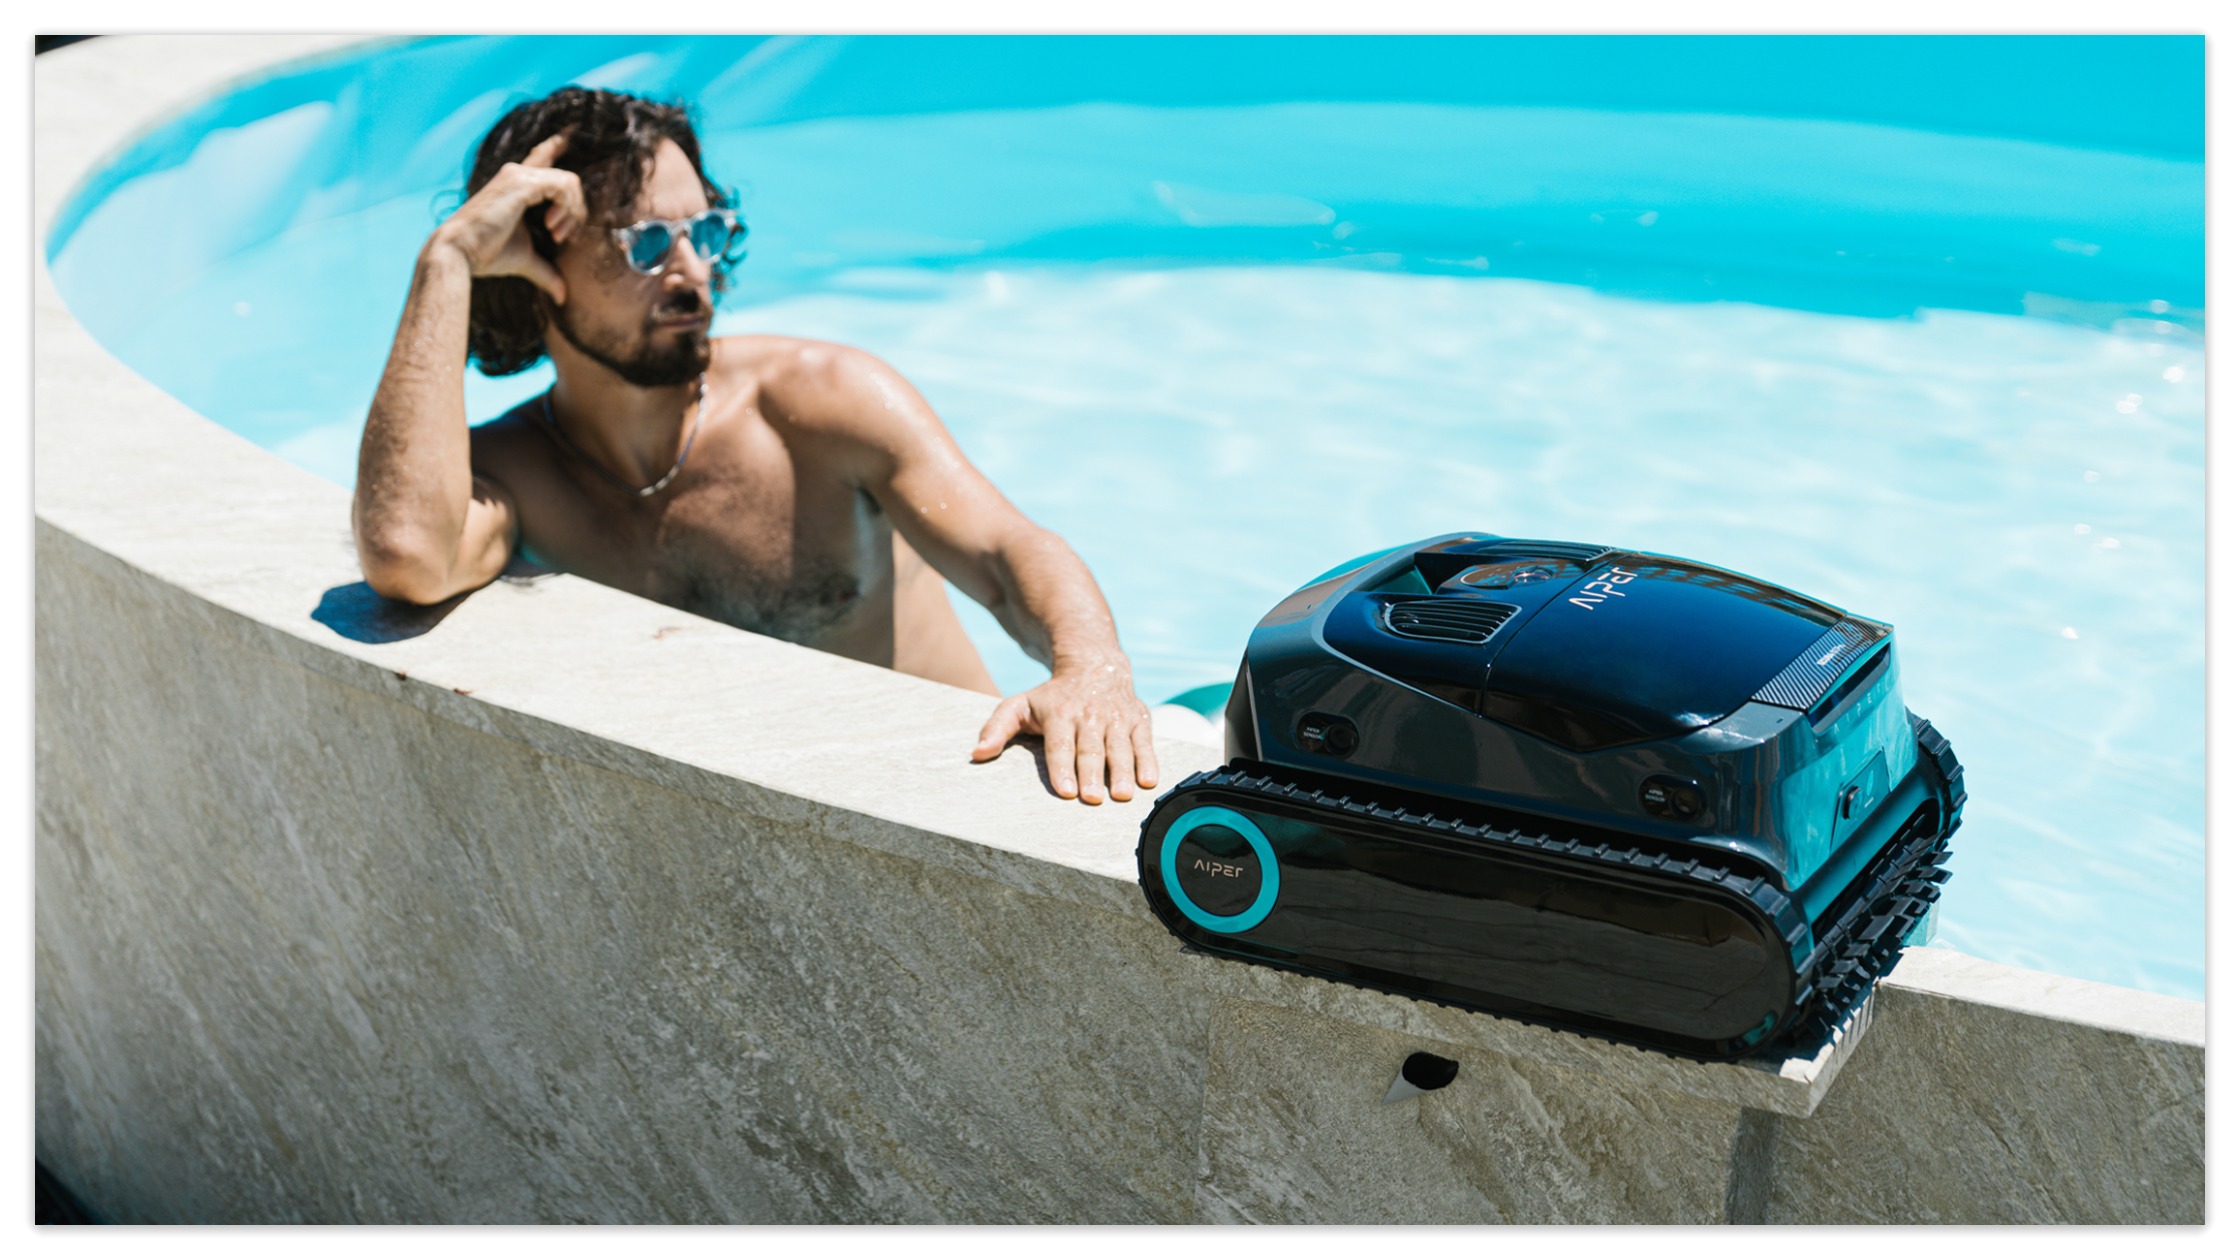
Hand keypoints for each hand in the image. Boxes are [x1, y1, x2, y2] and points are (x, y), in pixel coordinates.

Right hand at [425, 132, 586, 304]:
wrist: (459, 253)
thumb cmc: (487, 255)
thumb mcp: (526, 260)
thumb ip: (547, 272)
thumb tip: (564, 297)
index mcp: (517, 185)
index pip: (542, 157)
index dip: (556, 144)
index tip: (568, 136)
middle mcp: (517, 174)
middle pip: (566, 178)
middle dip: (576, 211)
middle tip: (565, 238)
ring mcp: (518, 176)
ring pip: (569, 182)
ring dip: (572, 213)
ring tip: (559, 236)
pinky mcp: (521, 183)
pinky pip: (563, 185)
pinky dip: (567, 208)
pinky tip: (553, 228)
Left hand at [971, 658, 1160, 804]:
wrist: (1094, 664)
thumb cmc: (1053, 696)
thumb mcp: (1021, 704)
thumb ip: (997, 728)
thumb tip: (977, 753)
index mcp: (1059, 713)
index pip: (1060, 744)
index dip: (1062, 768)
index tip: (1066, 790)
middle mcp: (1089, 715)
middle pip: (1090, 748)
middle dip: (1091, 773)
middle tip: (1092, 799)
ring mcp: (1117, 717)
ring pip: (1120, 747)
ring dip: (1122, 771)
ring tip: (1122, 795)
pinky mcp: (1139, 720)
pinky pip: (1145, 743)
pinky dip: (1148, 761)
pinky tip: (1148, 781)